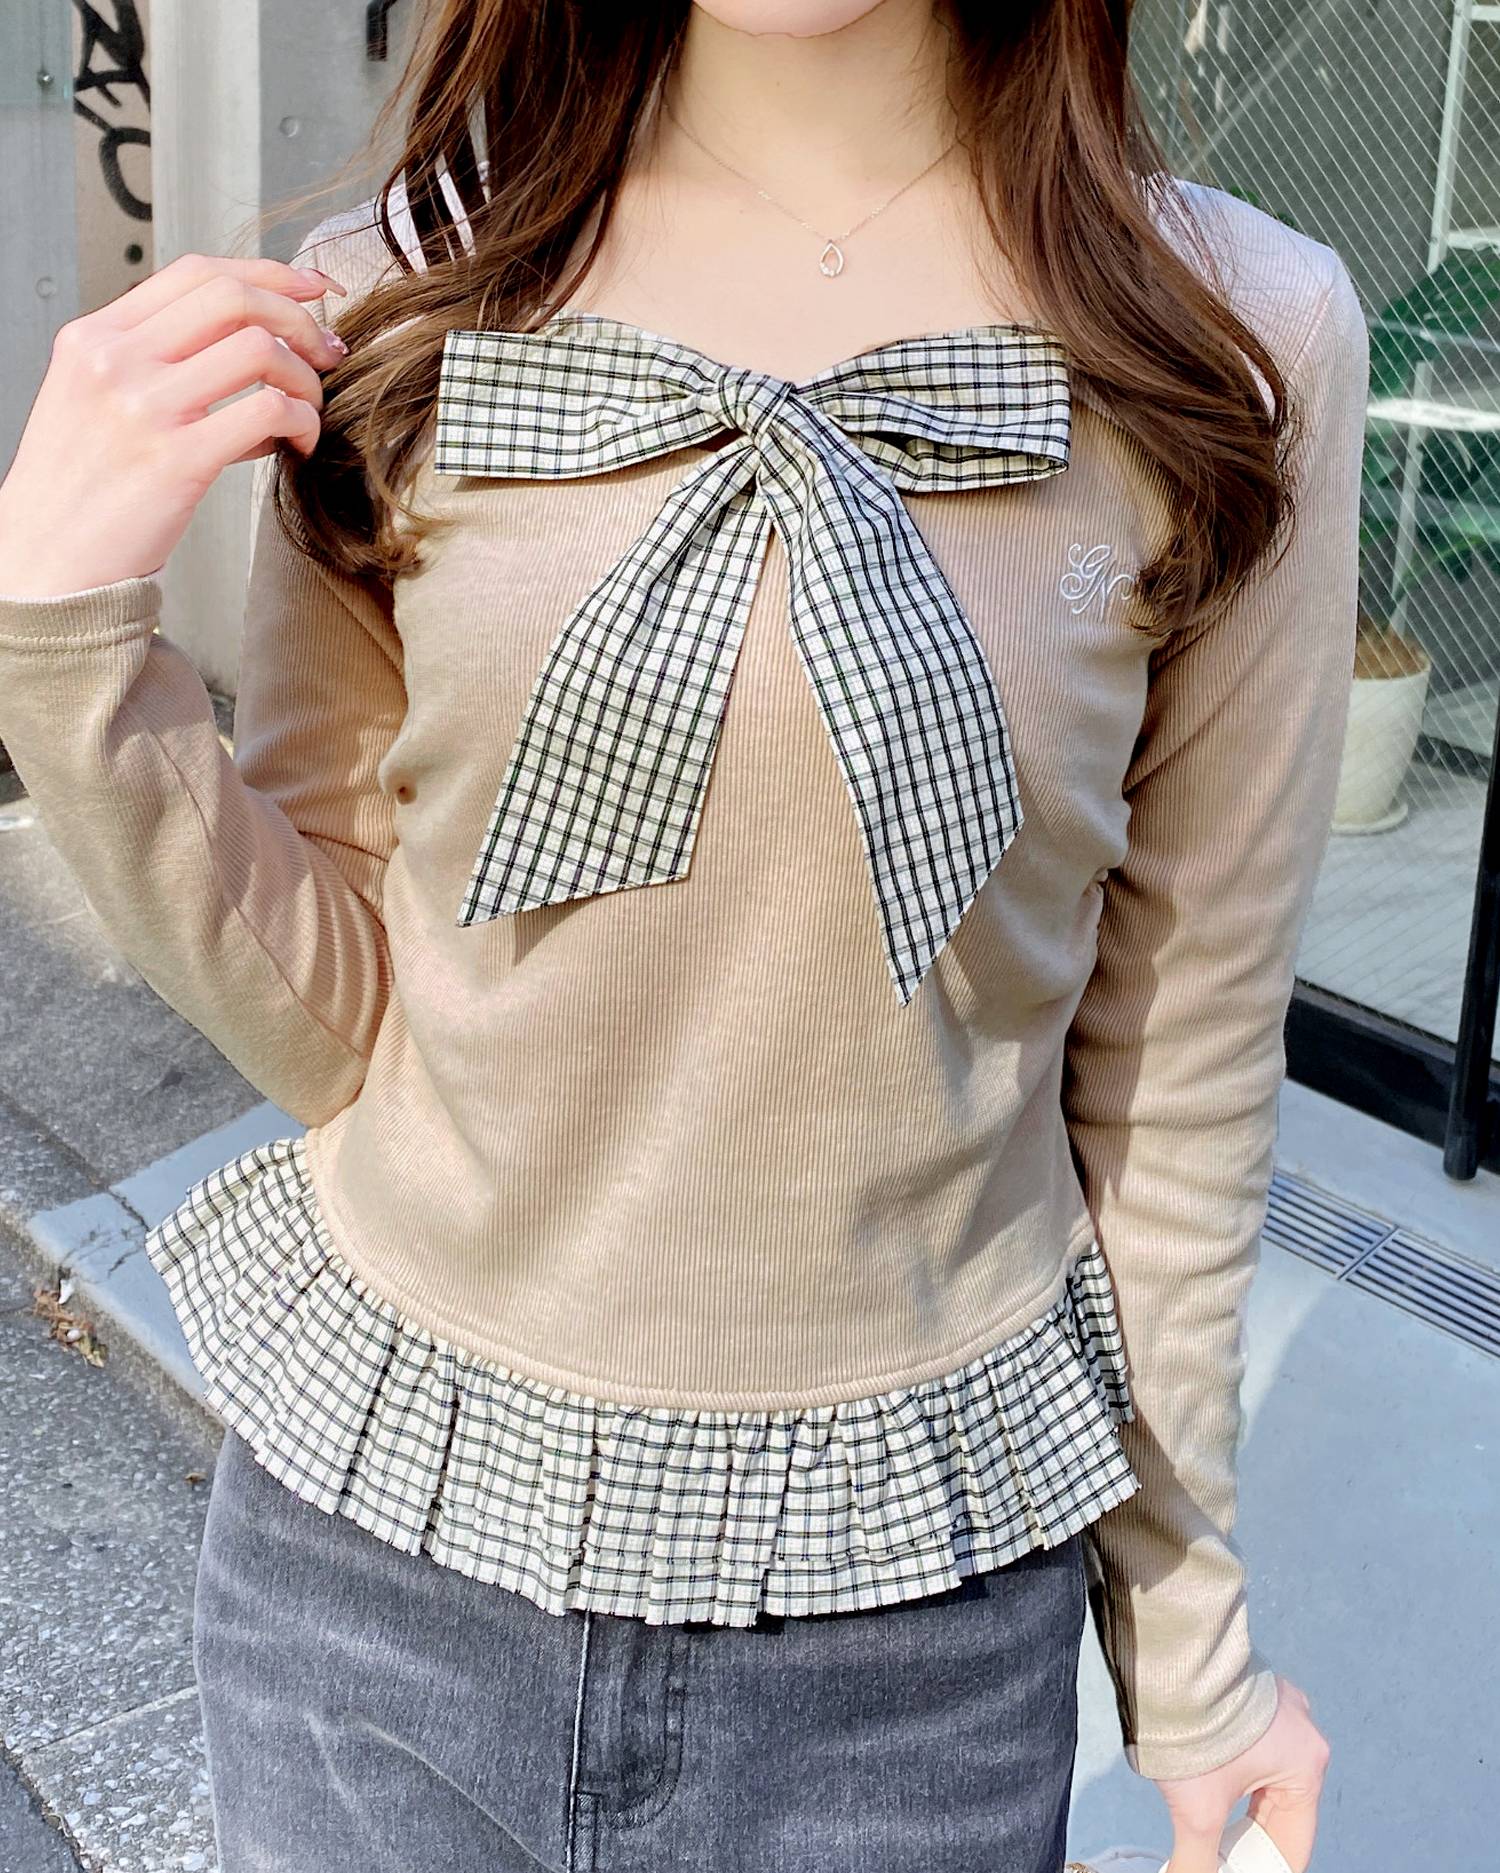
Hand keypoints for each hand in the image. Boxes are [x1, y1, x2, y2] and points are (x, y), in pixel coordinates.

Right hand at [0, 252, 348, 598]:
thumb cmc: (79, 492)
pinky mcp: (177, 460)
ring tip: (309, 411)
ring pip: (259, 349)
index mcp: (95, 338)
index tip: (310, 289)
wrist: (46, 563)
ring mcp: (145, 408)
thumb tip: (246, 349)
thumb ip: (154, 366)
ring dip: (305, 379)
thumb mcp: (92, 402)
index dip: (267, 275)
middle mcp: (115, 361)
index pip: (194, 275)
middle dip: (299, 319)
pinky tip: (300, 446)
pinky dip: (302, 424)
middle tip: (326, 352)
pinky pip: (267, 412)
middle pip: (234, 299)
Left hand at [1156, 1675, 1329, 1872]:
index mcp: (1306, 1764)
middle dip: (1248, 1838)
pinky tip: (1209, 1782)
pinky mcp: (1252, 1689)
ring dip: (1238, 1805)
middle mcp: (1302, 1731)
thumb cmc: (1195, 1731)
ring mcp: (1278, 1704)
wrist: (1169, 1660)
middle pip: (1278, 1808)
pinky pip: (1251, 1744)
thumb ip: (1199, 1859)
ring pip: (1262, 1774)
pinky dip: (1232, 1771)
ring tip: (1211, 1829)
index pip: (1293, 1841)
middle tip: (1221, 1859)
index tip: (1241, 1872)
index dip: (1267, 1867)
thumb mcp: (1198, 1809)